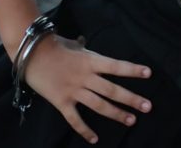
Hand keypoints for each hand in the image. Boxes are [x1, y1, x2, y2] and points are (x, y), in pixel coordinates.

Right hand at [25, 34, 152, 143]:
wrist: (31, 54)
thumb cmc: (53, 46)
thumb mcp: (73, 45)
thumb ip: (82, 47)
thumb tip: (84, 42)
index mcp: (91, 60)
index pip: (116, 66)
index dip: (133, 70)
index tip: (149, 74)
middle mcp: (86, 77)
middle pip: (113, 90)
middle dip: (131, 99)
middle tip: (147, 106)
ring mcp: (74, 90)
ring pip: (100, 105)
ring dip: (117, 114)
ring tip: (131, 120)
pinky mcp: (62, 102)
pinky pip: (75, 119)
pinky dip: (85, 130)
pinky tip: (95, 139)